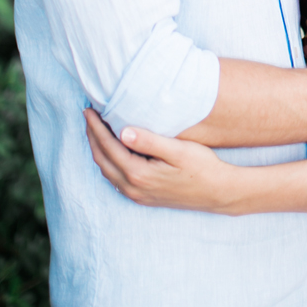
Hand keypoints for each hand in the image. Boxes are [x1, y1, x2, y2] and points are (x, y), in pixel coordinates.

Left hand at [85, 108, 241, 214]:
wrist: (217, 192)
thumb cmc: (202, 167)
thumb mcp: (180, 150)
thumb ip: (150, 142)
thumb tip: (123, 132)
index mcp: (139, 174)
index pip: (109, 146)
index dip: (97, 127)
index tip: (89, 110)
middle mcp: (132, 187)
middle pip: (102, 159)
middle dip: (93, 137)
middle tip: (88, 116)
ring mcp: (136, 194)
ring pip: (107, 170)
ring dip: (99, 149)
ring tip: (97, 130)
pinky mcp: (142, 196)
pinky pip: (115, 178)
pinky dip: (108, 162)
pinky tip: (113, 152)